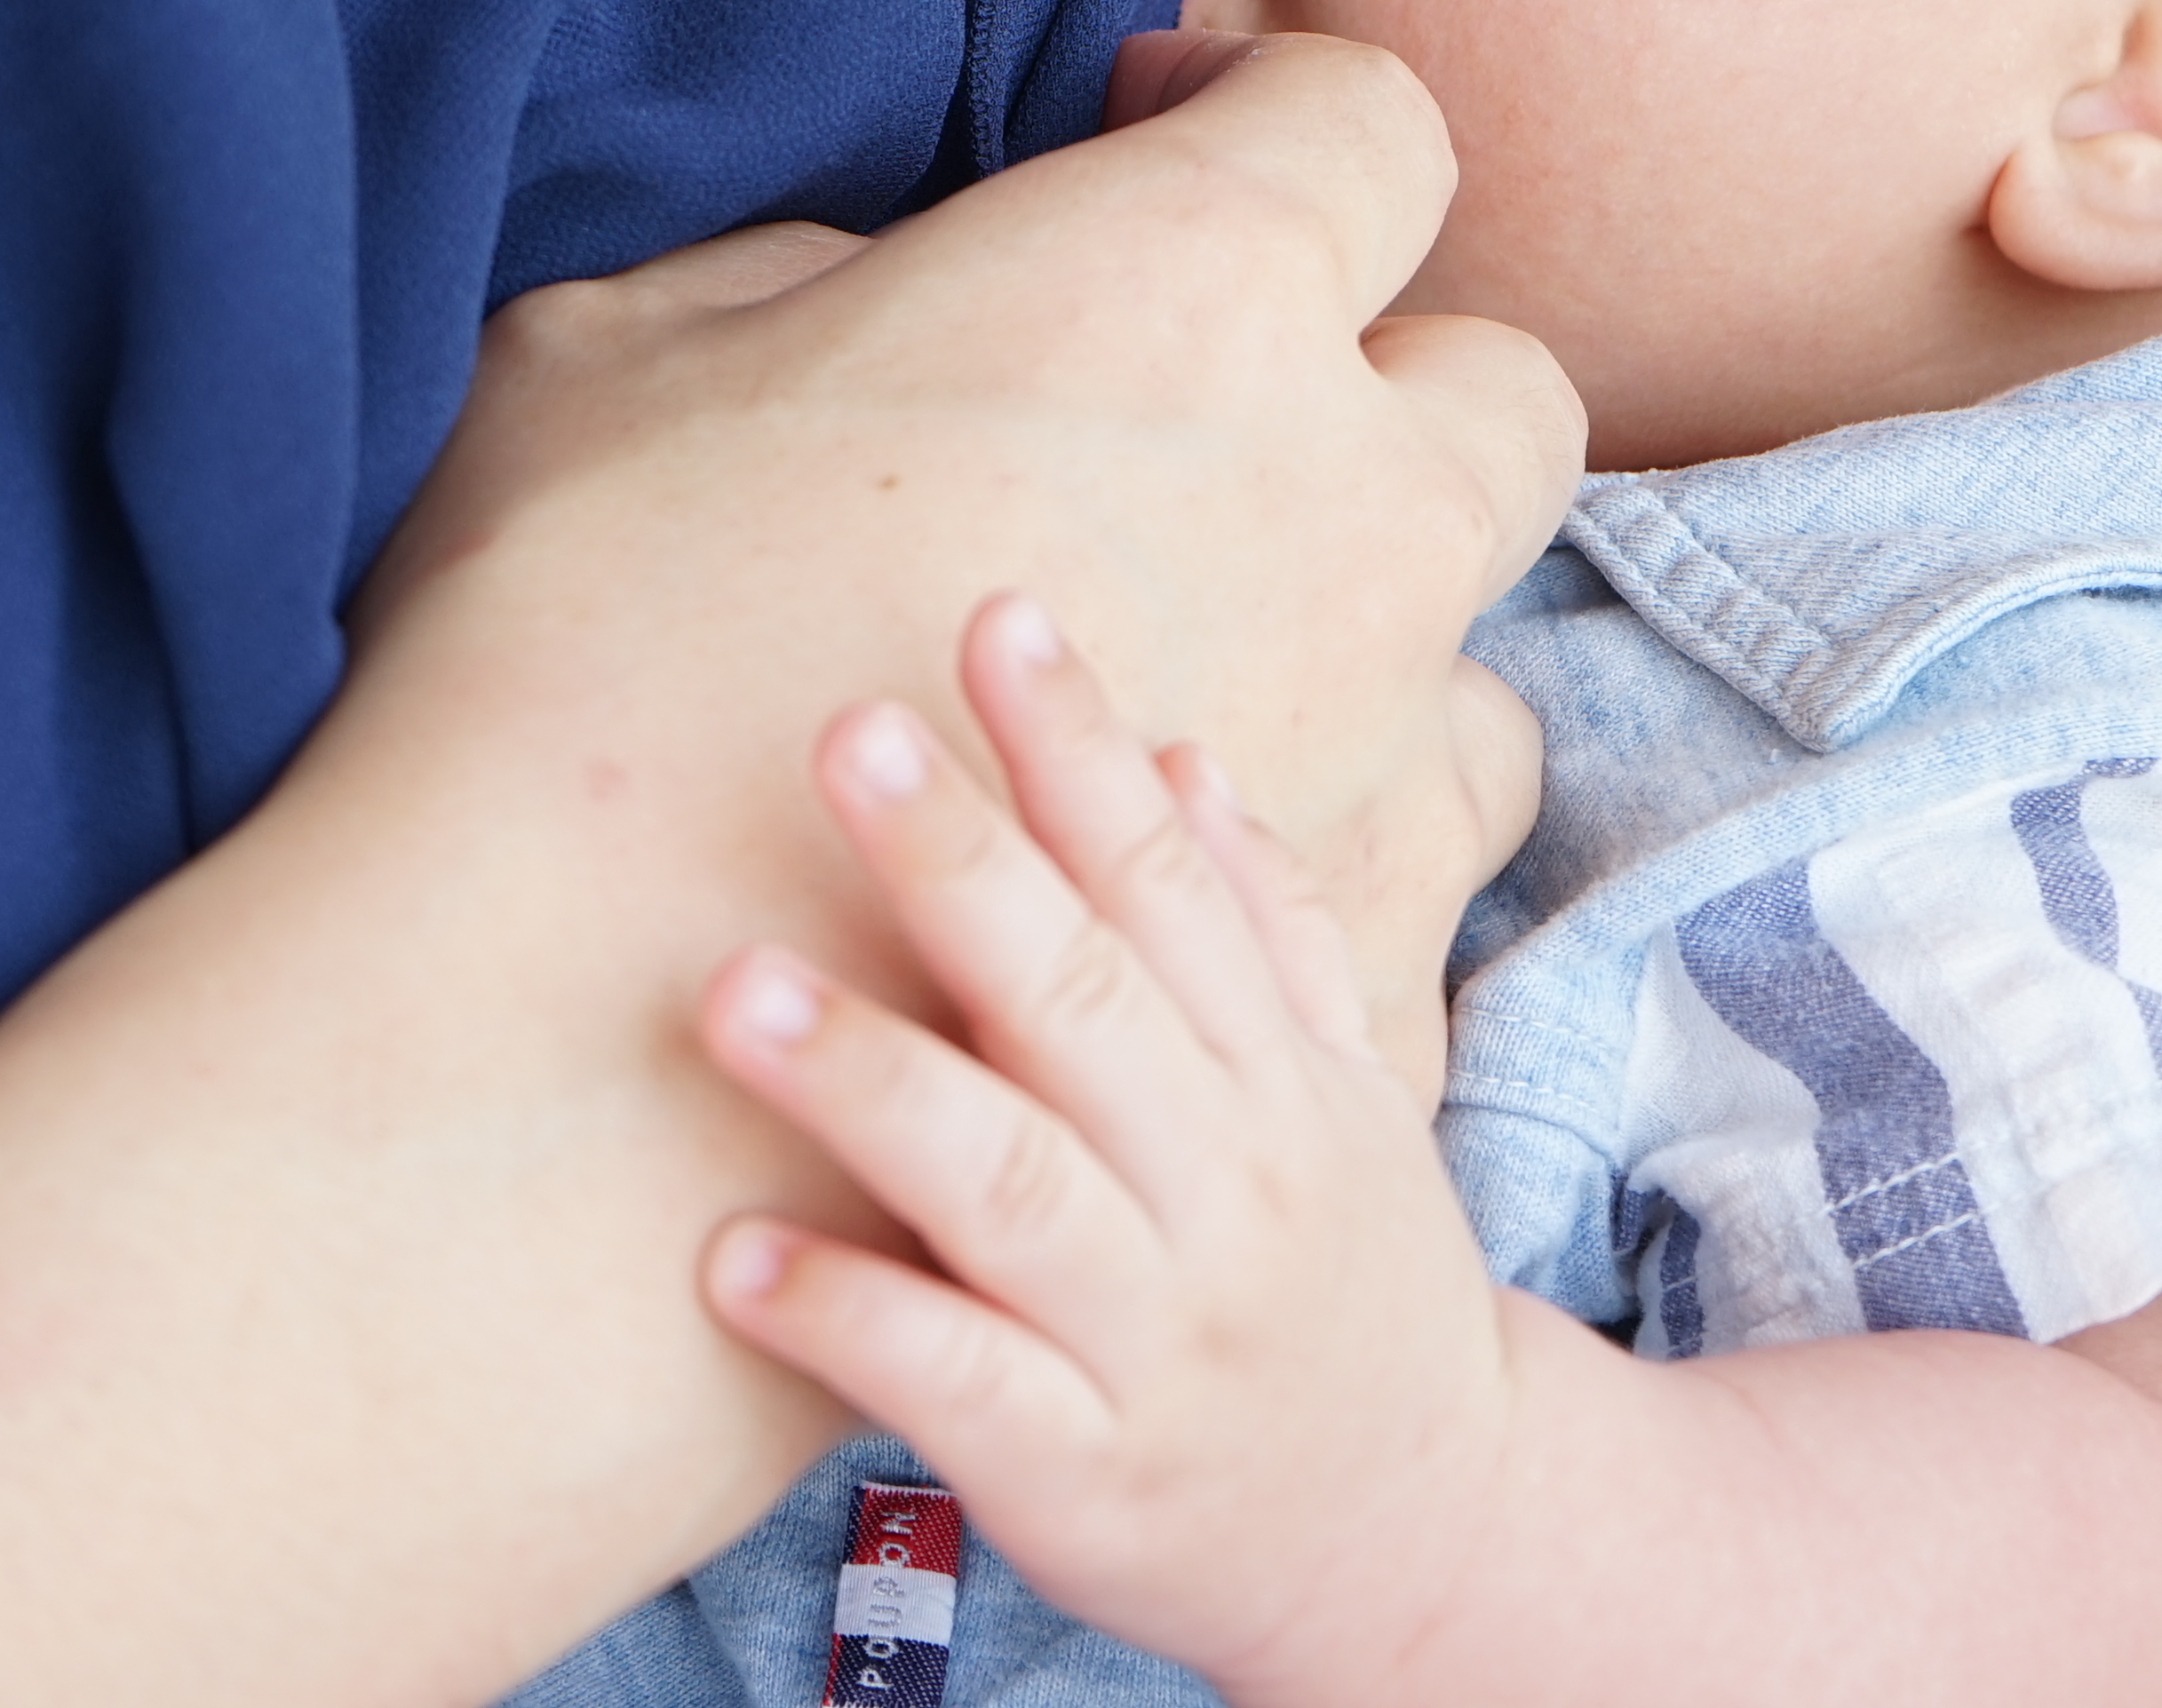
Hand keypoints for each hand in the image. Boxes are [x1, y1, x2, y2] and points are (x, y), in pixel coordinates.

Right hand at [346, 30, 1571, 1070]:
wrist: (555, 1046)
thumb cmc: (553, 647)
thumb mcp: (615, 345)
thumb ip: (805, 271)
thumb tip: (882, 288)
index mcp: (1192, 288)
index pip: (1366, 122)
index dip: (1258, 114)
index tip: (1149, 144)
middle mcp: (1351, 506)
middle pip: (1507, 396)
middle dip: (1395, 397)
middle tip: (1212, 445)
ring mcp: (1384, 758)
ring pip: (1490, 675)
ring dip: (1379, 676)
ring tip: (1194, 727)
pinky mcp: (1365, 984)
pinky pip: (1405, 908)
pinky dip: (1306, 905)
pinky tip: (1156, 926)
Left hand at [690, 595, 1534, 1705]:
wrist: (1430, 1546)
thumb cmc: (1344, 1289)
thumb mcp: (1345, 1105)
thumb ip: (1265, 932)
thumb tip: (1182, 755)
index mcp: (1276, 1084)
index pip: (1171, 885)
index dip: (1080, 749)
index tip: (993, 614)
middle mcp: (1224, 1189)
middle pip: (1089, 1004)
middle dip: (965, 863)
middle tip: (845, 736)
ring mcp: (1152, 1335)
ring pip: (1010, 1187)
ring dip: (873, 1078)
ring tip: (733, 986)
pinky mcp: (1082, 1476)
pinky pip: (958, 1387)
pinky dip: (851, 1319)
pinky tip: (731, 1257)